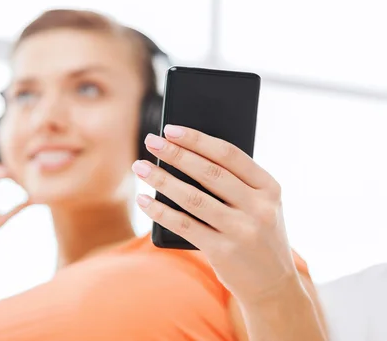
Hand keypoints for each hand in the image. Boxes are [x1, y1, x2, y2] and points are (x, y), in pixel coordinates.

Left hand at [132, 125, 298, 304]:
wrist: (275, 285)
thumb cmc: (258, 234)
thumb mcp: (260, 205)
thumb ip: (234, 183)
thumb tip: (183, 155)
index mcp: (269, 187)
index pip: (229, 154)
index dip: (198, 139)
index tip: (171, 129)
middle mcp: (259, 207)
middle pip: (209, 172)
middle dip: (175, 153)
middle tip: (150, 141)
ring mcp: (242, 231)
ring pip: (193, 197)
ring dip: (162, 179)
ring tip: (140, 167)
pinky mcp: (224, 252)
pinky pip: (184, 225)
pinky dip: (160, 211)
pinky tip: (144, 200)